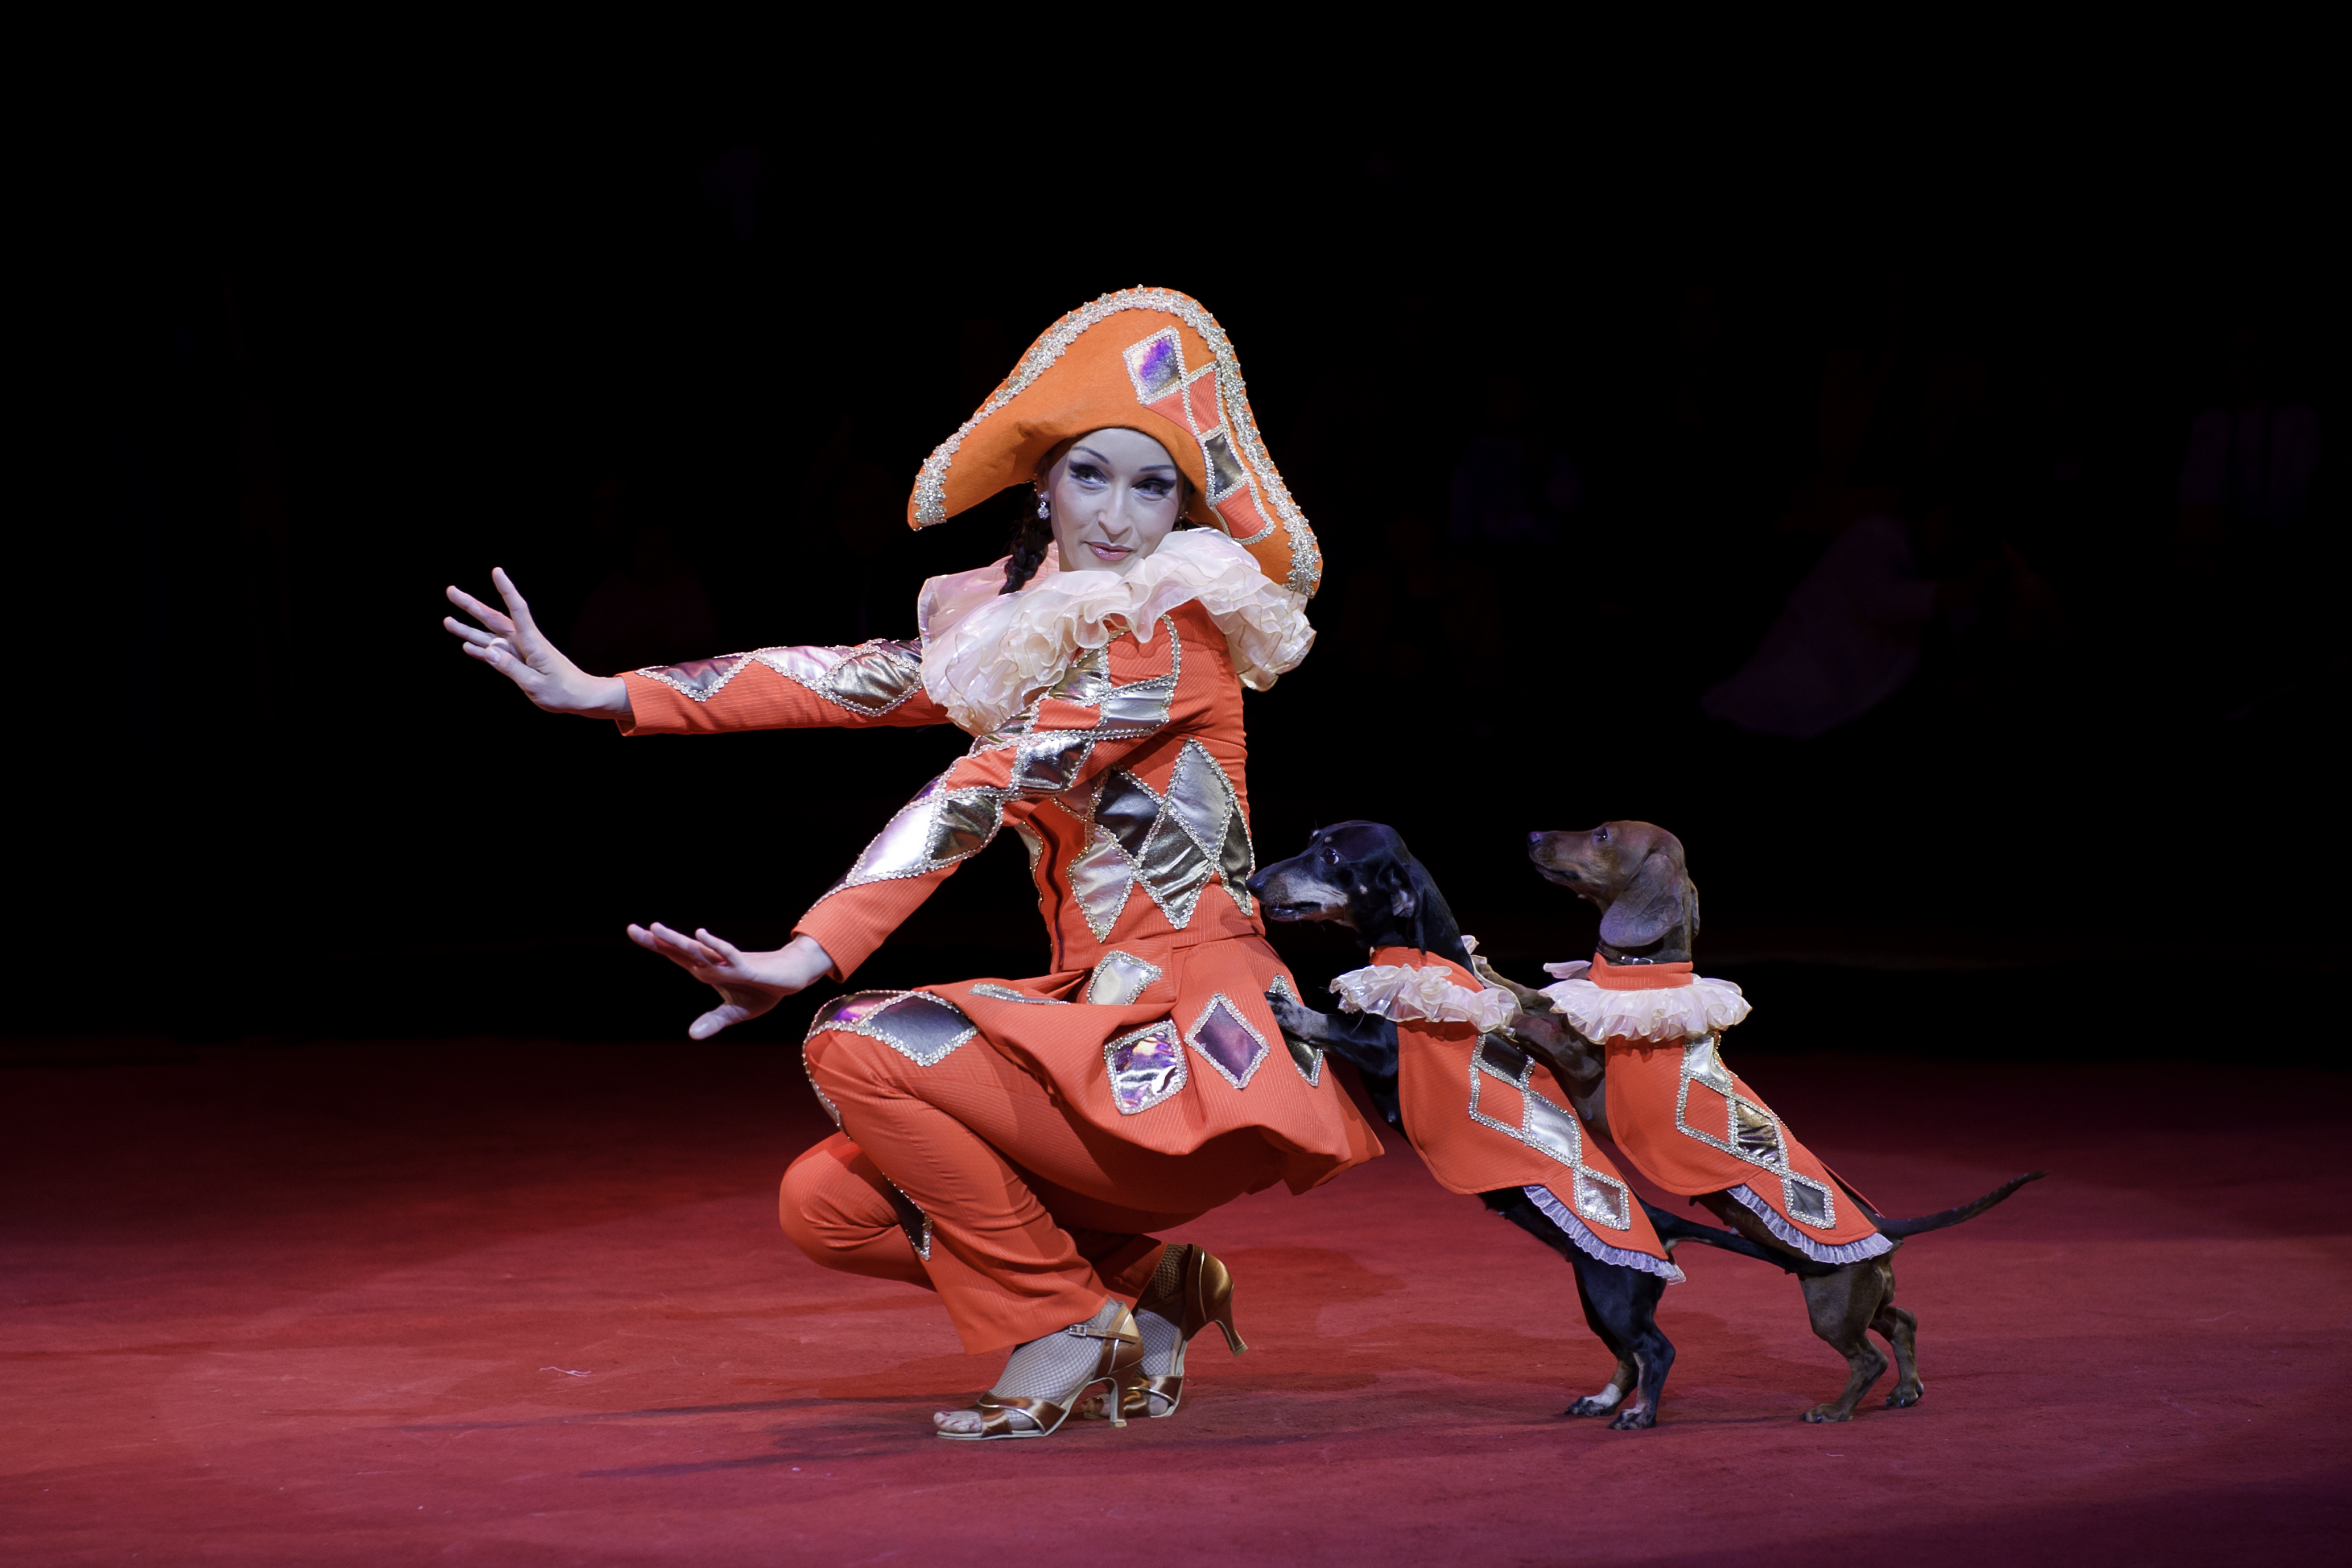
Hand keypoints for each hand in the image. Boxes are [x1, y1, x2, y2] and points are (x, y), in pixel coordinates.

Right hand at [444, 567, 632, 719]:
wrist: (581, 698)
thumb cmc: (563, 693)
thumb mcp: (535, 685)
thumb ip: (511, 668)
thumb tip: (488, 651)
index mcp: (533, 643)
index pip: (518, 610)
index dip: (507, 590)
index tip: (496, 571)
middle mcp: (525, 642)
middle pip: (494, 619)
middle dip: (471, 606)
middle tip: (451, 591)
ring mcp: (521, 651)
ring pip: (490, 636)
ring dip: (469, 628)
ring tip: (447, 621)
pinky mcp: (520, 661)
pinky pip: (497, 653)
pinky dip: (481, 649)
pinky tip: (466, 646)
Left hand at [628, 924, 833, 1038]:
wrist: (791, 978)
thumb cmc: (761, 990)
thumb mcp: (734, 1013)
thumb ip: (713, 1021)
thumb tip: (691, 1036)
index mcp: (706, 971)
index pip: (675, 955)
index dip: (655, 945)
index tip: (633, 930)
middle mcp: (712, 964)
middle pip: (680, 950)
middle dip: (657, 940)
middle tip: (632, 928)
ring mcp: (727, 964)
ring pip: (698, 951)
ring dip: (678, 940)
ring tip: (657, 928)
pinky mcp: (745, 966)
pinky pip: (727, 954)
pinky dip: (715, 944)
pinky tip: (701, 934)